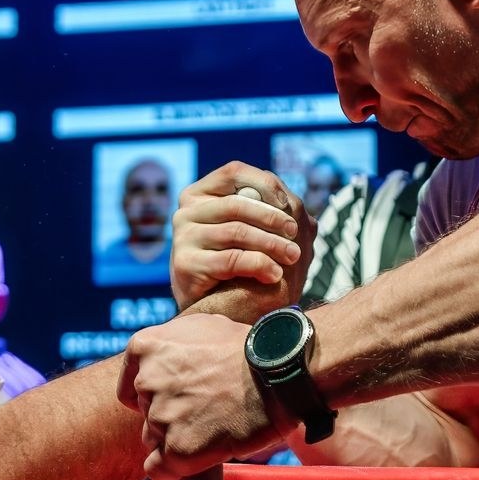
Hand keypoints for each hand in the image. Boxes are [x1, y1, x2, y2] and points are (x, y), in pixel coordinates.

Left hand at [118, 312, 292, 479]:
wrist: (280, 374)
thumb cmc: (249, 348)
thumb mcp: (202, 326)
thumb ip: (174, 343)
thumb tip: (167, 360)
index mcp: (146, 348)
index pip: (131, 386)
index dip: (154, 395)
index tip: (176, 398)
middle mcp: (147, 382)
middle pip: (145, 413)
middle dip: (170, 415)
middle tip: (205, 411)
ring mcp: (160, 417)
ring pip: (154, 440)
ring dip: (177, 440)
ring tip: (212, 430)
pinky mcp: (177, 450)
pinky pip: (160, 470)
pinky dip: (174, 470)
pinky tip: (197, 459)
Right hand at [169, 161, 315, 317]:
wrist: (212, 307)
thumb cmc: (235, 263)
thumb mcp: (248, 230)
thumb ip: (266, 211)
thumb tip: (296, 204)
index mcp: (200, 194)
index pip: (234, 172)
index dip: (264, 183)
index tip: (288, 203)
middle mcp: (186, 211)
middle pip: (237, 204)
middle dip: (272, 218)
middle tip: (296, 232)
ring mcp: (182, 237)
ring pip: (236, 231)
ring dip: (271, 243)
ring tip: (293, 256)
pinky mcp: (185, 263)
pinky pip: (230, 259)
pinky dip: (259, 264)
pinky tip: (275, 275)